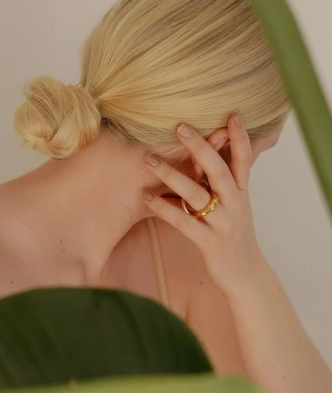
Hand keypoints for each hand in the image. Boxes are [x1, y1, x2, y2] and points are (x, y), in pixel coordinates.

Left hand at [142, 115, 264, 298]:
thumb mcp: (233, 205)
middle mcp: (235, 205)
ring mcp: (222, 224)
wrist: (246, 277)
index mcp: (241, 192)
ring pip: (197, 195)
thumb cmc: (233, 234)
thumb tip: (204, 153)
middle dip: (200, 147)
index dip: (240, 138)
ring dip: (172, 176)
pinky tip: (147, 197)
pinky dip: (164, 208)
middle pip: (218, 170)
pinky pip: (184, 223)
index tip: (233, 115)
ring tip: (149, 160)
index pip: (243, 160)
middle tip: (180, 127)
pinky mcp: (209, 243)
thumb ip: (219, 181)